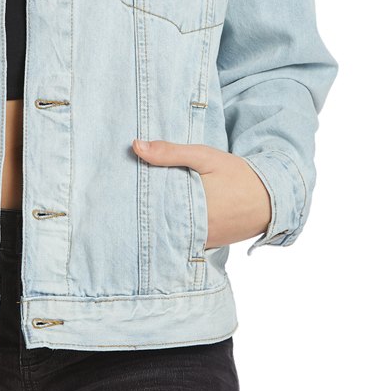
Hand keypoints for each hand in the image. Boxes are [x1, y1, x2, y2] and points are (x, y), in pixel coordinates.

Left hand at [132, 139, 270, 248]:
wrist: (271, 197)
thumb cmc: (237, 174)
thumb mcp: (205, 157)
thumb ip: (170, 152)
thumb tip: (135, 146)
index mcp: (191, 206)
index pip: (152, 207)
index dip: (135, 201)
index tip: (120, 192)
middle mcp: (196, 228)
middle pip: (158, 222)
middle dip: (143, 214)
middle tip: (121, 204)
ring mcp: (203, 240)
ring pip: (171, 233)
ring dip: (158, 224)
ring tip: (138, 213)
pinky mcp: (210, 244)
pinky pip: (185, 240)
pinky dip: (175, 232)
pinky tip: (164, 221)